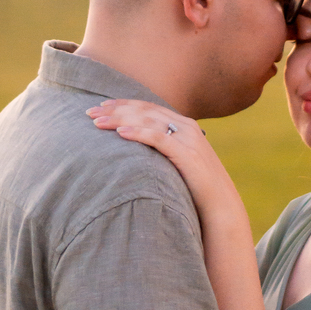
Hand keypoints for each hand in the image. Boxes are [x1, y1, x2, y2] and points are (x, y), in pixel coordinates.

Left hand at [86, 100, 242, 224]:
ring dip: (119, 120)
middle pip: (144, 110)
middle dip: (115, 109)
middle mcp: (186, 126)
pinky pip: (158, 138)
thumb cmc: (196, 187)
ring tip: (97, 122)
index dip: (123, 104)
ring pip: (148, 121)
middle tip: (90, 112)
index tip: (101, 106)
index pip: (148, 107)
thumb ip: (164, 149)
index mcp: (184, 125)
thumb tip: (138, 149)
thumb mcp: (179, 161)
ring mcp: (188, 139)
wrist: (220, 205)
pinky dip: (138, 133)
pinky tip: (120, 133)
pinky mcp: (187, 154)